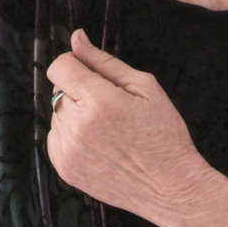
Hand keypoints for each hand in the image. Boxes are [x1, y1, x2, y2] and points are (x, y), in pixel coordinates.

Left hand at [47, 30, 227, 226]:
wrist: (171, 187)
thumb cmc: (164, 135)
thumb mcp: (145, 87)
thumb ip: (104, 62)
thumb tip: (77, 38)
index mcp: (99, 101)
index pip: (60, 66)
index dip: (75, 63)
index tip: (90, 72)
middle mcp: (78, 126)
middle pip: (59, 89)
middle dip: (81, 91)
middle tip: (113, 108)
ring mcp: (69, 151)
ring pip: (57, 114)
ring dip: (76, 115)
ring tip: (109, 130)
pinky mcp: (65, 169)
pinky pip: (56, 138)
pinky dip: (72, 136)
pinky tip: (100, 143)